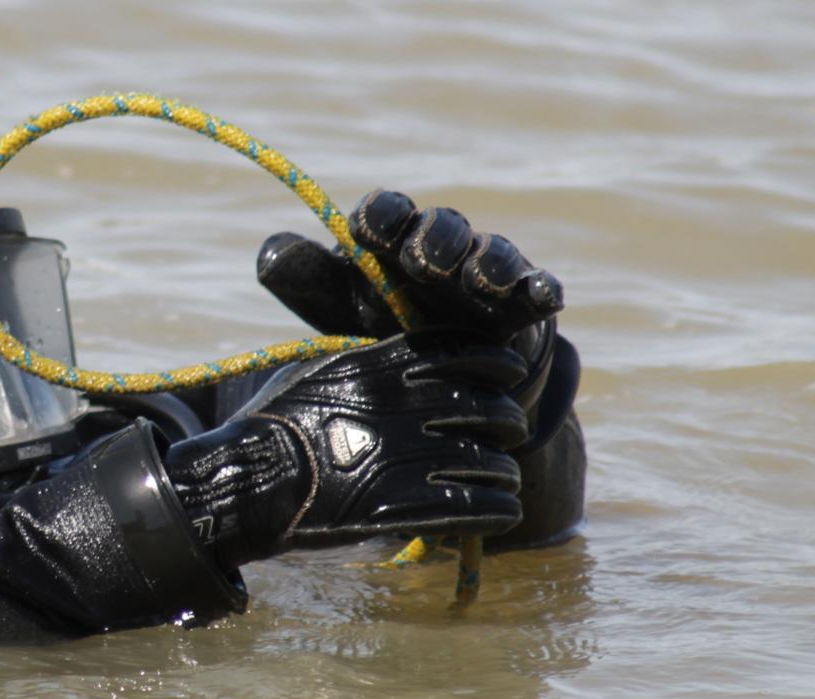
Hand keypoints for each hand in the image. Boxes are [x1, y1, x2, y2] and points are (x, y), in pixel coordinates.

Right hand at [165, 332, 528, 567]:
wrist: (248, 478)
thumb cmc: (275, 422)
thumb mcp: (317, 371)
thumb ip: (365, 364)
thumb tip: (396, 358)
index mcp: (382, 368)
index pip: (465, 353)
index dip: (499, 364)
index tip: (510, 374)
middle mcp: (401, 407)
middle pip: (487, 408)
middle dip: (508, 421)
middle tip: (508, 431)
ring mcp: (403, 458)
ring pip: (488, 461)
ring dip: (505, 470)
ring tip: (506, 477)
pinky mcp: (400, 507)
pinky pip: (471, 506)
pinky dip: (497, 507)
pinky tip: (503, 510)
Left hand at [256, 189, 564, 341]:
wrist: (431, 370)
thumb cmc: (374, 324)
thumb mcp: (335, 306)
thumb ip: (304, 279)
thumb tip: (269, 254)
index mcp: (391, 238)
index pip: (385, 212)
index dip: (381, 216)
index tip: (371, 229)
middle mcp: (440, 245)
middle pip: (442, 228)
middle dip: (435, 239)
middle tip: (426, 261)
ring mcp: (483, 272)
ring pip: (491, 255)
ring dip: (489, 264)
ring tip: (483, 280)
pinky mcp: (520, 302)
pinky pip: (534, 288)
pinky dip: (540, 288)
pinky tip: (545, 296)